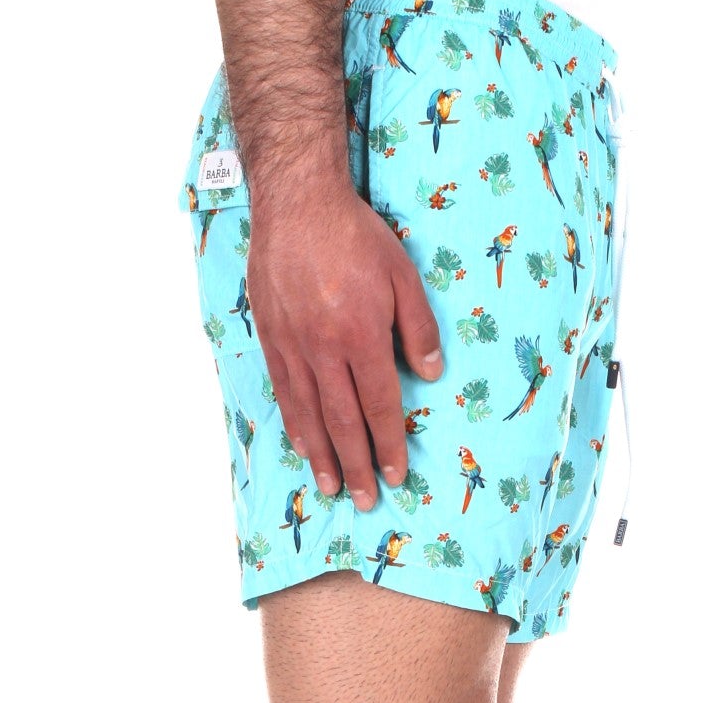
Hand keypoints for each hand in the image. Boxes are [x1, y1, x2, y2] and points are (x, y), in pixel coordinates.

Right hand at [246, 189, 444, 509]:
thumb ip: (418, 327)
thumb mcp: (403, 273)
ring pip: (309, 415)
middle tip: (365, 500)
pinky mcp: (271, 338)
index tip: (397, 474)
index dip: (389, 444)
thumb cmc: (355, 234)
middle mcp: (325, 349)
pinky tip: (303, 446)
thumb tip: (430, 375)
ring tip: (332, 488)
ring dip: (322, 457)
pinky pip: (285, 393)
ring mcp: (294, 346)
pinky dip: (295, 425)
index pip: (379, 405)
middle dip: (357, 465)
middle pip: (343, 422)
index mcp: (362, 335)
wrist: (296, 202)